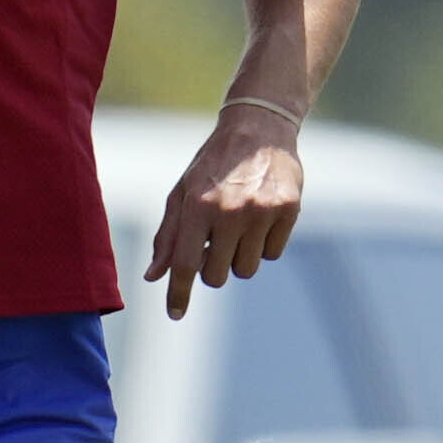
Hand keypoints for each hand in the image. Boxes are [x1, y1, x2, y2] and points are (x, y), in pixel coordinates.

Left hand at [146, 108, 303, 318]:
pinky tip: (261, 217)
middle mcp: (230, 210)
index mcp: (198, 205)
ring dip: (239, 257)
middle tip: (215, 243)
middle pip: (217, 275)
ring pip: (246, 269)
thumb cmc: (213, 166)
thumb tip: (154, 277)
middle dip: (212, 267)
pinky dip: (264, 244)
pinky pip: (273, 254)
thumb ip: (168, 236)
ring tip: (239, 226)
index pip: (185, 263)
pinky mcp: (288, 210)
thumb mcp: (183, 193)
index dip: (179, 293)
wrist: (259, 128)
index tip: (175, 314)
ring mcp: (262, 211)